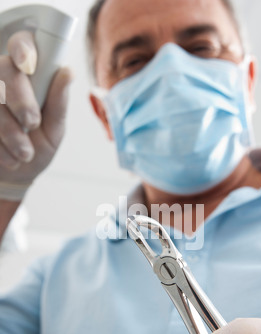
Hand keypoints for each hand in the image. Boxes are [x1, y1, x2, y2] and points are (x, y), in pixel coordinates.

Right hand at [0, 31, 72, 200]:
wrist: (14, 174)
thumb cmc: (37, 146)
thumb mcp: (54, 130)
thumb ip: (59, 103)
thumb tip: (67, 72)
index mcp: (29, 75)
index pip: (22, 44)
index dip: (23, 49)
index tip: (27, 64)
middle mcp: (3, 79)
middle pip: (4, 70)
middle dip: (20, 99)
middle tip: (31, 123)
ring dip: (8, 130)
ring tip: (24, 153)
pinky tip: (7, 156)